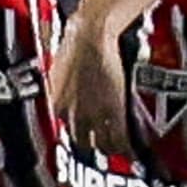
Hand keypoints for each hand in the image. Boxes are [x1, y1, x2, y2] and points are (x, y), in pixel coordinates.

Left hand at [48, 19, 132, 159]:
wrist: (90, 36)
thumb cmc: (75, 44)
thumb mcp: (60, 71)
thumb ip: (62, 88)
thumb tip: (65, 91)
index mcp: (56, 104)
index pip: (64, 128)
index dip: (77, 131)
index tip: (84, 133)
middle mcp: (71, 114)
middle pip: (80, 142)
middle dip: (91, 145)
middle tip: (101, 144)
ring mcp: (93, 114)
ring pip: (101, 145)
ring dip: (110, 148)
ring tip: (117, 150)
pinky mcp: (113, 112)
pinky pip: (118, 138)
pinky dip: (125, 146)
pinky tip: (130, 149)